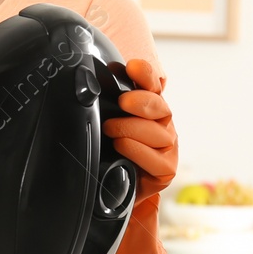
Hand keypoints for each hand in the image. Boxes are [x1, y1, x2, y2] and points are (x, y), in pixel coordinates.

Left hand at [102, 58, 176, 199]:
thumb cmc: (105, 149)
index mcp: (147, 107)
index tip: (132, 66)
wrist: (110, 188)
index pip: (151, 85)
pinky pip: (157, 160)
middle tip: (122, 101)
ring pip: (159, 134)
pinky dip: (138, 151)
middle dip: (142, 102)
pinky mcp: (166, 169)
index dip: (144, 74)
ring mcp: (166, 147)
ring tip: (110, 129)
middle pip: (159, 107)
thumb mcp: (100, 122)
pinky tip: (122, 146)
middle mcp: (161, 124)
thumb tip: (86, 82)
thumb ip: (101, 102)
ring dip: (133, 128)